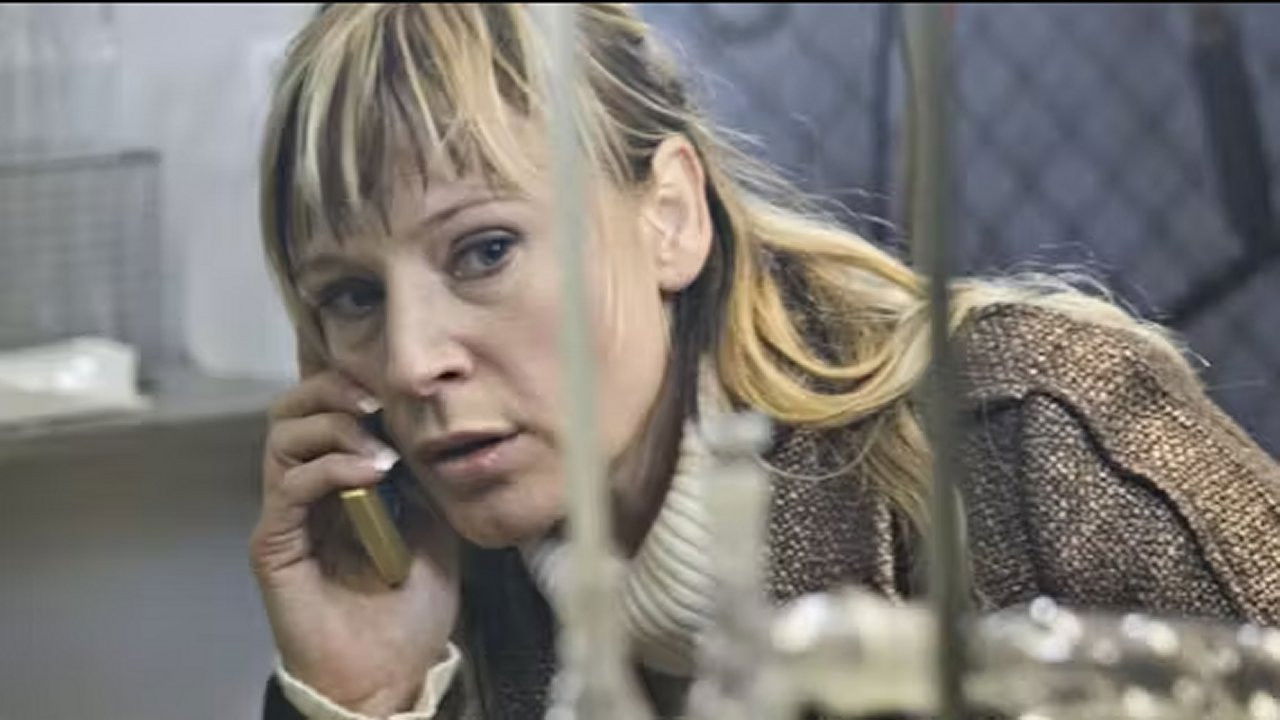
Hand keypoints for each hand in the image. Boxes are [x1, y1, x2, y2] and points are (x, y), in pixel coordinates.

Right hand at [250, 369, 458, 715]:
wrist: (389, 673)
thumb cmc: (409, 608)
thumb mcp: (435, 526)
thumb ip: (424, 478)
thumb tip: (428, 427)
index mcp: (338, 481)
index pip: (323, 410)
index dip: (349, 385)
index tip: (393, 384)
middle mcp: (304, 491)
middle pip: (290, 411)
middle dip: (331, 391)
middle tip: (377, 400)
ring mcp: (286, 516)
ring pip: (283, 438)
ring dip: (335, 428)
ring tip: (382, 448)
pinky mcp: (274, 545)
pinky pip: (290, 487)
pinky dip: (330, 468)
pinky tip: (373, 474)